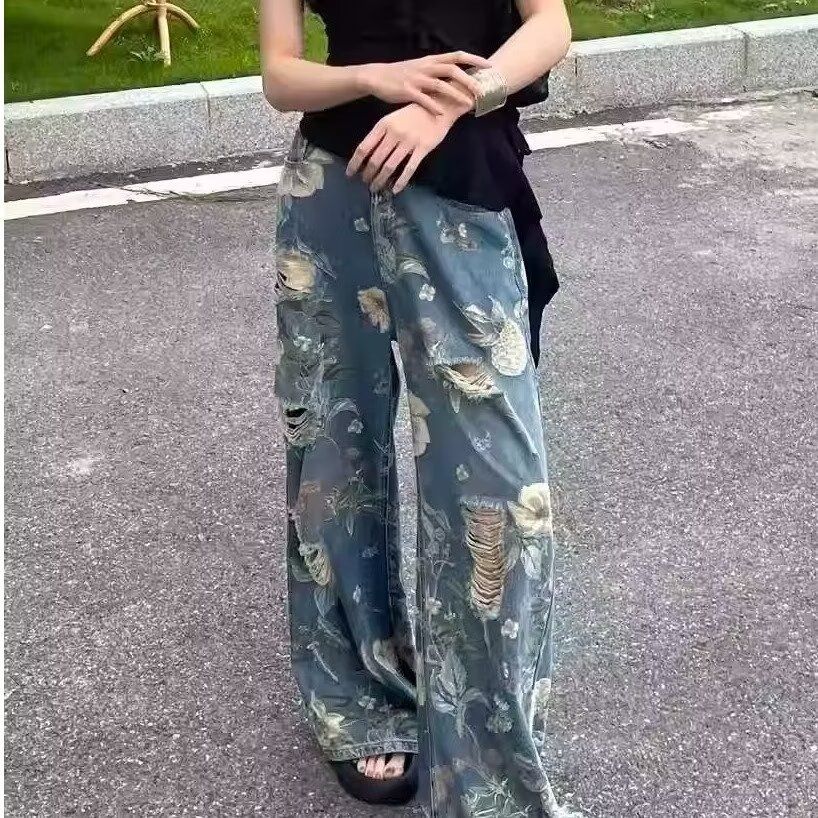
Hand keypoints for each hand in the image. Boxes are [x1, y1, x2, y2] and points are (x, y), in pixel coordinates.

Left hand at [346, 99, 466, 193]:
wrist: (439, 104)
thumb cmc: (413, 112)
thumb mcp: (393, 118)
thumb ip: (381, 134)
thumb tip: (368, 154)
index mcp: (383, 125)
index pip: (364, 147)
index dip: (355, 163)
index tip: (350, 174)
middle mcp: (394, 134)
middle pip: (376, 159)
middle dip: (368, 174)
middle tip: (365, 183)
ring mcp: (409, 142)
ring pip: (390, 166)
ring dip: (381, 179)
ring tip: (376, 187)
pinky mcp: (423, 149)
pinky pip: (409, 168)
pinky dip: (401, 181)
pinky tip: (395, 190)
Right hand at [357, 51, 488, 115]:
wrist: (377, 76)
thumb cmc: (401, 75)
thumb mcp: (421, 68)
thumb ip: (437, 72)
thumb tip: (455, 78)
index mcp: (431, 60)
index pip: (457, 56)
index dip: (474, 59)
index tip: (488, 66)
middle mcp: (426, 67)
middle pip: (452, 69)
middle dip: (468, 79)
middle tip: (482, 90)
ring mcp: (417, 79)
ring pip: (440, 84)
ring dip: (455, 94)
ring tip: (468, 103)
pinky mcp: (407, 91)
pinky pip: (423, 99)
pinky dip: (433, 106)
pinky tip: (442, 114)